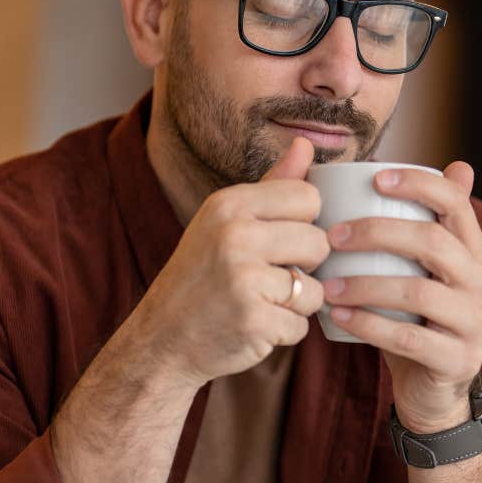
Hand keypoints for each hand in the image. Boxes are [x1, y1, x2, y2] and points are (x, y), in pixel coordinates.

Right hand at [124, 137, 330, 388]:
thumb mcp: (227, 221)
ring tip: (260, 302)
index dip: (304, 223)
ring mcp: (243, 279)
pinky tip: (254, 326)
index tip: (279, 240)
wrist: (162, 339)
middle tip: (268, 278)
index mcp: (229, 204)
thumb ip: (273, 185)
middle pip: (319, 242)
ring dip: (296, 304)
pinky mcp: (254, 321)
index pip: (308, 197)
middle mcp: (234, 235)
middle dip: (305, 266)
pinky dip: (284, 332)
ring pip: (315, 289)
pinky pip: (301, 325)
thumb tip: (307, 143)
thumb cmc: (202, 276)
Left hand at [322, 162, 481, 432]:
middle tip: (332, 235)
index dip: (419, 184)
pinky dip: (370, 325)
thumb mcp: (419, 269)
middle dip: (379, 233)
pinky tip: (339, 317)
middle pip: (434, 243)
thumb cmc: (415, 318)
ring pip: (420, 293)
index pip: (456, 203)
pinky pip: (410, 340)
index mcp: (473, 251)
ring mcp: (474, 323)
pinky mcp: (457, 360)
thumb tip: (451, 163)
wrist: (432, 389)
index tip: (375, 177)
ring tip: (326, 284)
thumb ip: (424, 220)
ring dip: (366, 285)